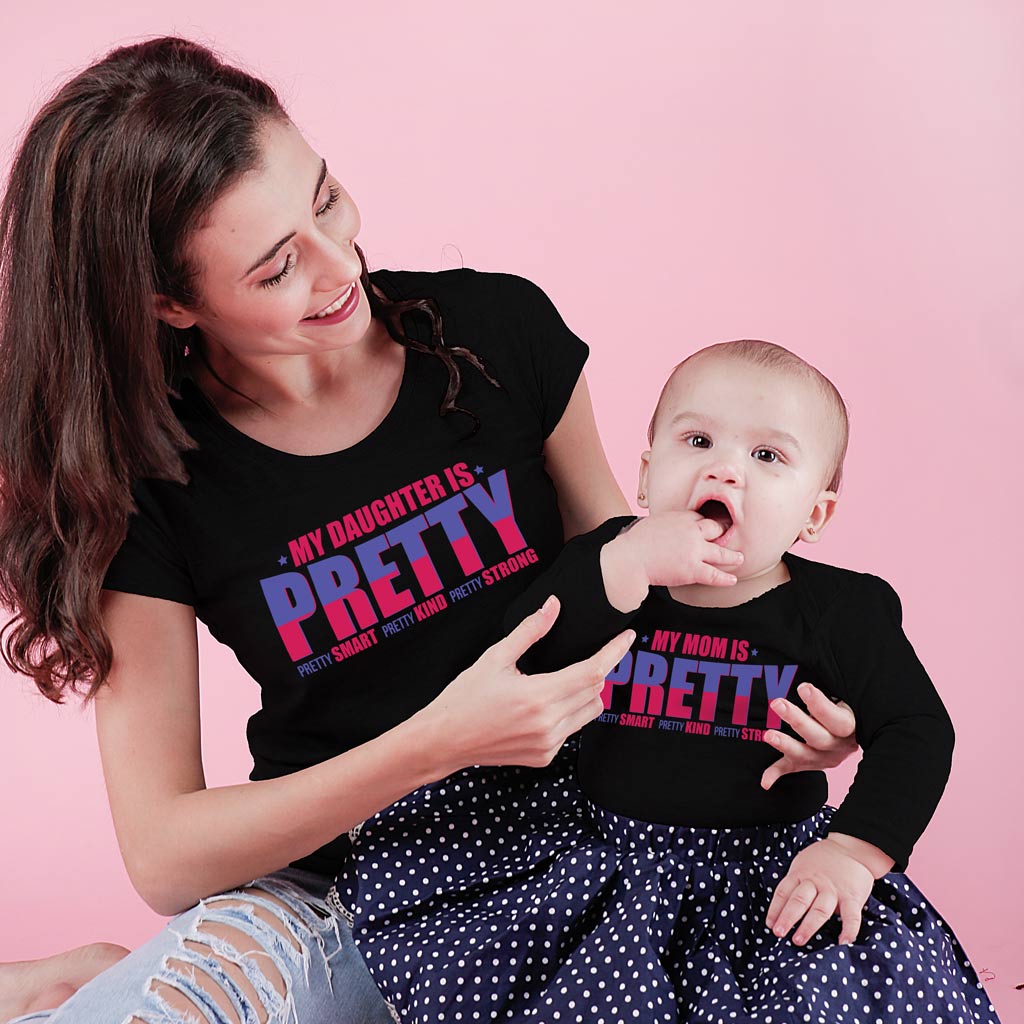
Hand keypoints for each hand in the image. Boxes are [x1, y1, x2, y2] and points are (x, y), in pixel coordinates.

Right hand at [422, 596, 634, 771]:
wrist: (444, 740)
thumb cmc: (465, 697)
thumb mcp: (495, 658)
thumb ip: (530, 631)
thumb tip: (553, 606)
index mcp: (538, 695)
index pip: (593, 672)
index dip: (614, 652)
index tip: (627, 637)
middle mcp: (548, 723)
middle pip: (596, 691)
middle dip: (597, 670)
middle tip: (583, 655)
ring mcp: (548, 744)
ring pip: (590, 712)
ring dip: (586, 693)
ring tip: (561, 681)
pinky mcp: (544, 756)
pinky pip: (573, 729)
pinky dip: (570, 713)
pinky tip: (546, 705)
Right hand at [600, 511, 743, 611]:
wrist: (631, 558)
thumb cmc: (636, 542)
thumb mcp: (653, 522)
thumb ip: (667, 523)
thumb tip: (667, 527)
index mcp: (681, 517)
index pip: (701, 518)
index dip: (705, 525)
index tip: (708, 529)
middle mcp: (692, 531)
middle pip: (716, 530)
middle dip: (722, 534)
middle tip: (728, 538)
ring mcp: (695, 551)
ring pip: (721, 553)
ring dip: (732, 557)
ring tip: (739, 559)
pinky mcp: (693, 569)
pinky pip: (715, 575)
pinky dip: (725, 578)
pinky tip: (731, 580)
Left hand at [760, 682, 858, 789]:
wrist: (859, 732)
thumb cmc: (846, 704)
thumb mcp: (847, 696)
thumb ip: (833, 687)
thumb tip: (809, 679)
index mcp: (850, 726)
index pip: (838, 720)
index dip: (820, 705)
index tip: (803, 687)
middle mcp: (838, 745)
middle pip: (819, 738)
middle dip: (797, 720)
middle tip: (776, 703)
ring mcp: (823, 757)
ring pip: (805, 755)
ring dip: (786, 745)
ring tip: (768, 734)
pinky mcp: (808, 763)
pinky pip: (792, 768)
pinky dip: (776, 774)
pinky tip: (765, 782)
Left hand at [766, 837, 873, 944]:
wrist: (852, 848)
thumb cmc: (823, 859)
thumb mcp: (803, 864)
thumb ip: (795, 882)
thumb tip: (782, 906)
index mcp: (800, 874)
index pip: (783, 891)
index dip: (775, 908)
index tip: (769, 924)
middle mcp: (815, 882)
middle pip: (798, 900)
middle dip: (787, 917)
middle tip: (778, 932)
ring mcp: (833, 890)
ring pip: (820, 909)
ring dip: (808, 926)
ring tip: (798, 940)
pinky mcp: (852, 897)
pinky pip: (851, 915)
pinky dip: (849, 929)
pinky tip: (843, 942)